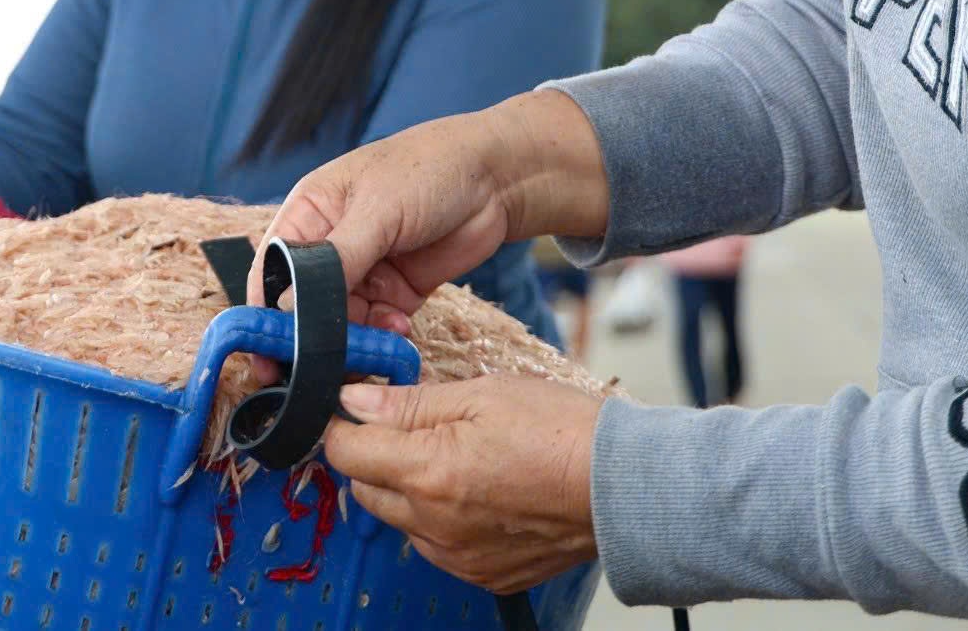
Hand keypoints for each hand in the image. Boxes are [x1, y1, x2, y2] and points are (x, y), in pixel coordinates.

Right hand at [258, 90, 607, 332]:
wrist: (497, 178)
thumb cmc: (429, 170)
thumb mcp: (377, 211)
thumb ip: (334, 260)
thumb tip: (287, 306)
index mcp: (311, 213)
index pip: (272, 270)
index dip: (264, 314)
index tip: (264, 355)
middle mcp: (331, 244)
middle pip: (305, 304)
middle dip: (313, 336)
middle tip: (318, 370)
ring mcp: (365, 270)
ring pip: (342, 322)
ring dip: (355, 339)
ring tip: (375, 345)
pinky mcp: (397, 291)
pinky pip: (378, 326)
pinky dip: (384, 336)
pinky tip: (400, 330)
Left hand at [324, 376, 602, 593]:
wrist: (622, 486)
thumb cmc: (561, 431)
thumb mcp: (482, 394)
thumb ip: (411, 403)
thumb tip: (355, 400)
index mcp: (428, 472)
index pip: (345, 451)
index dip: (347, 422)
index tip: (363, 407)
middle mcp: (434, 523)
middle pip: (366, 487)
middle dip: (376, 455)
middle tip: (415, 427)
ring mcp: (457, 555)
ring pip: (399, 519)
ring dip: (408, 489)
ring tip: (457, 458)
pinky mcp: (481, 574)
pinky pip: (434, 545)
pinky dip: (440, 519)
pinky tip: (477, 491)